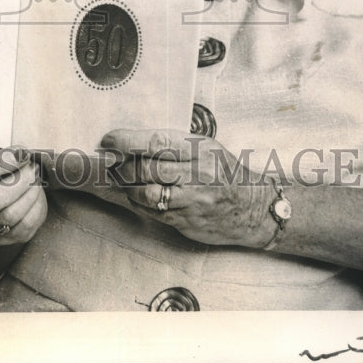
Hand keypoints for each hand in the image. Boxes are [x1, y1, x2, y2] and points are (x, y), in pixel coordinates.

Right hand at [0, 147, 46, 245]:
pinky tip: (36, 193)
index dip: (1, 163)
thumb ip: (2, 154)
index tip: (23, 153)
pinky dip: (36, 206)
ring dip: (30, 192)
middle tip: (33, 167)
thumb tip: (21, 154)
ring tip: (36, 178)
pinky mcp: (6, 239)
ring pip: (12, 214)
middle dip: (20, 180)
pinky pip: (26, 225)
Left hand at [100, 128, 273, 247]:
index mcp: (200, 149)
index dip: (127, 141)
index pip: (156, 142)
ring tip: (121, 180)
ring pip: (146, 193)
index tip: (108, 141)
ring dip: (127, 186)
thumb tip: (132, 141)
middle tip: (110, 163)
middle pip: (146, 169)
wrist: (254, 208)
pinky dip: (138, 203)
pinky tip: (136, 196)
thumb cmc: (225, 172)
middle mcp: (196, 174)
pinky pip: (153, 212)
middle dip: (121, 166)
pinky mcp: (187, 221)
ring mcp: (192, 200)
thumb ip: (174, 144)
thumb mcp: (206, 147)